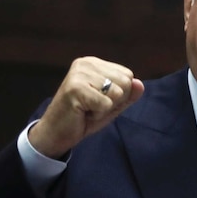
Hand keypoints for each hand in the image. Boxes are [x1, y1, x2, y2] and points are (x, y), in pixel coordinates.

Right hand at [28, 56, 144, 158]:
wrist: (56, 134)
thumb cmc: (84, 117)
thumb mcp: (112, 105)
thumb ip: (128, 95)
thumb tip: (140, 84)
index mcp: (94, 63)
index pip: (128, 76)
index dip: (120, 95)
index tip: (99, 99)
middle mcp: (86, 64)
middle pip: (126, 83)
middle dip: (114, 101)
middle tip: (93, 106)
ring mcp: (79, 74)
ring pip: (117, 93)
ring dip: (105, 108)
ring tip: (87, 108)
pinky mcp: (75, 89)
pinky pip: (106, 104)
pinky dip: (98, 114)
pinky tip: (82, 113)